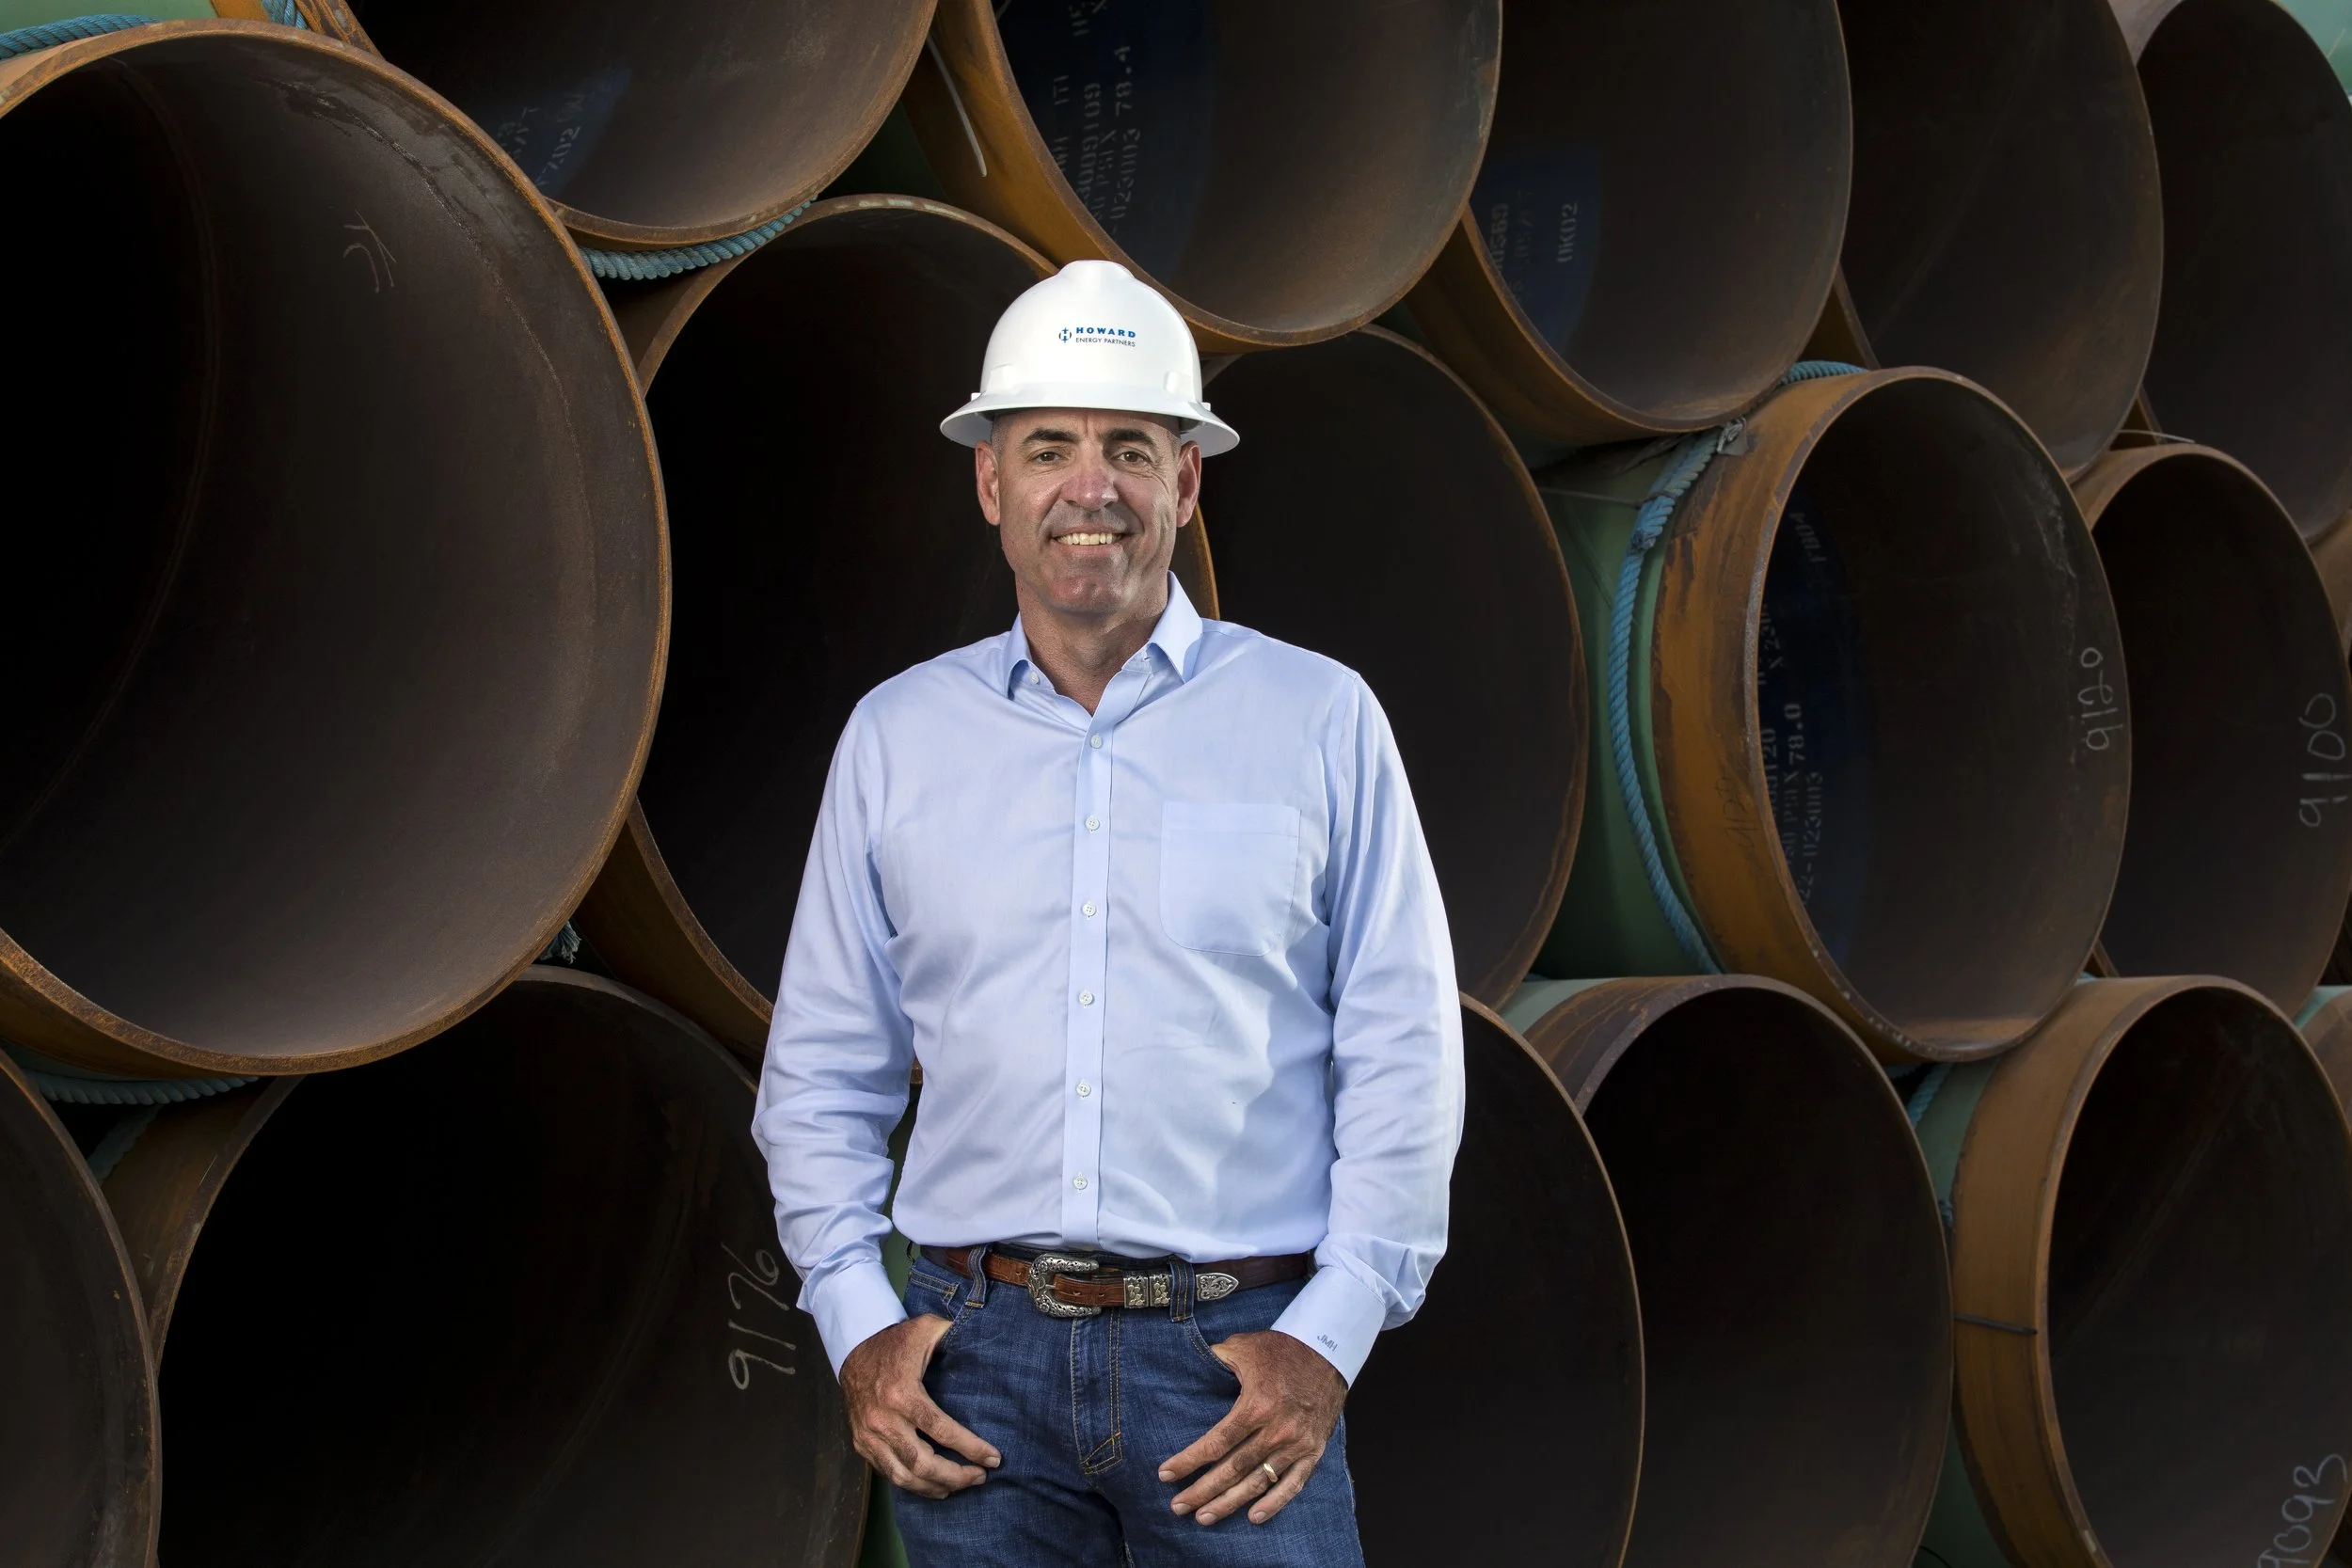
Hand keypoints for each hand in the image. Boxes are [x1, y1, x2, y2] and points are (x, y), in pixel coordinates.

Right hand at [839, 1314, 1000, 1497]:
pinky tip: (931, 1485)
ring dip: (934, 1487)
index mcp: (903, 1394)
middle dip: (955, 1476)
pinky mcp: (861, 1443)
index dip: (970, 1448)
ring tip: (958, 1487)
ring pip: (903, 1475)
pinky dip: (911, 1484)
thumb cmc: (895, 1341)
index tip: (993, 1458)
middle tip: (979, 1477)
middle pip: (923, 1463)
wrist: (852, 1348)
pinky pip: (887, 1473)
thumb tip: (983, 1341)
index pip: (942, 1430)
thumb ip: (953, 1334)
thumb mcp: (925, 1328)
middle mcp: (883, 1420)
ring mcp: (869, 1435)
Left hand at [1159, 1329, 1346, 1526]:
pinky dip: (1274, 1504)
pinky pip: (1293, 1484)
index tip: (1166, 1474)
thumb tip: (1187, 1366)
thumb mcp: (1243, 1347)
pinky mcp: (1313, 1451)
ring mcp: (1297, 1444)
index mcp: (1257, 1405)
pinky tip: (1253, 1517)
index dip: (1189, 1461)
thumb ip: (1215, 1359)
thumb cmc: (1281, 1349)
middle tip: (1178, 1507)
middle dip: (1203, 1491)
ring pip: (1258, 1482)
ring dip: (1230, 1503)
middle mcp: (1277, 1430)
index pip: (1216, 1442)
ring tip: (1204, 1517)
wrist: (1329, 1350)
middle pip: (1233, 1469)